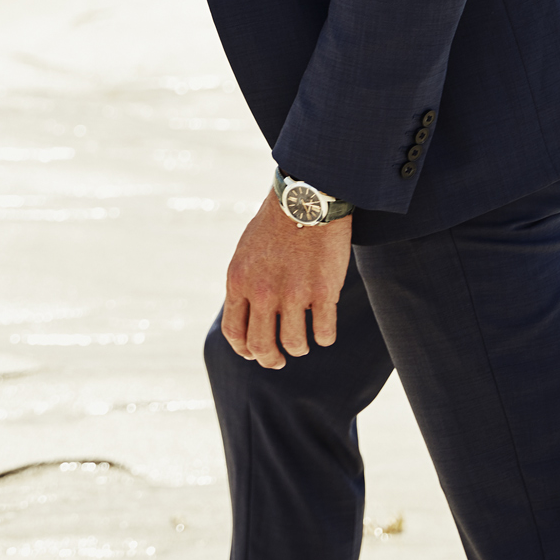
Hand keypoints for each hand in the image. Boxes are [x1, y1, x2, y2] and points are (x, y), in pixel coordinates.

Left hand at [221, 187, 351, 368]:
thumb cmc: (275, 222)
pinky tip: (324, 331)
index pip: (234, 332)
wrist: (305, 198)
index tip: (254, 354)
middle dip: (271, 360)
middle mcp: (262, 291)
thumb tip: (246, 315)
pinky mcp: (323, 291)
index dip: (244, 350)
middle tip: (279, 360)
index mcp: (239, 281)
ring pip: (294, 344)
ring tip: (303, 343)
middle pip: (261, 347)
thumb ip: (244, 284)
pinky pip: (324, 332)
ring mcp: (293, 293)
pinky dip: (324, 337)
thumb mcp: (246, 252)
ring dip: (299, 348)